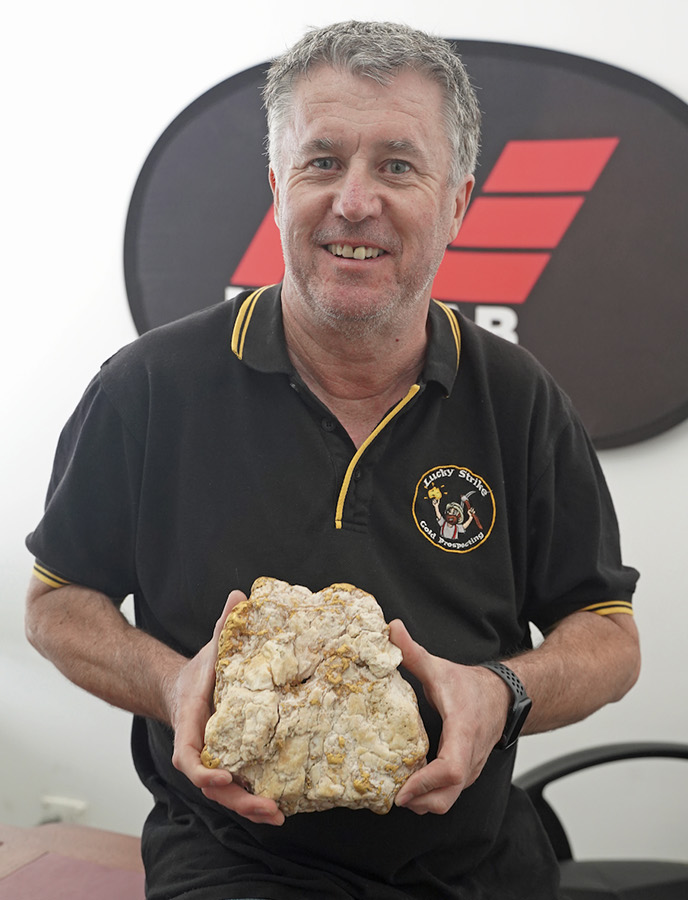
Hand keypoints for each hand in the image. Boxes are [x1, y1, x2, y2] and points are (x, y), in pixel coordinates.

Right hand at [169, 589, 284, 825]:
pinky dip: (253, 799)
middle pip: (210, 784)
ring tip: (278, 815)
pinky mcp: (227, 764)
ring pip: (224, 793)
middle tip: (267, 807)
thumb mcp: (211, 648)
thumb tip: (240, 594)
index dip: (203, 770)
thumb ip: (223, 625)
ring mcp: (212, 759)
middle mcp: (198, 747)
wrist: (184, 689)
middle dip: (236, 799)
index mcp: (190, 722)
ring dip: (248, 807)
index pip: (187, 754)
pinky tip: (280, 808)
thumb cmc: (200, 670)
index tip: (224, 777)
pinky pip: (237, 787)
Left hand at [389, 620, 509, 815]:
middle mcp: (470, 756)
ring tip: (396, 791)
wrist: (501, 697)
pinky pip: (450, 793)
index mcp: (463, 730)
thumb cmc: (469, 686)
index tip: (402, 790)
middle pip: (448, 796)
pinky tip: (411, 784)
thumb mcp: (438, 668)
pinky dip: (430, 795)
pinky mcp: (467, 773)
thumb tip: (392, 628)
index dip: (425, 783)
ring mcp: (470, 768)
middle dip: (419, 801)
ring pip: (449, 799)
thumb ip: (413, 651)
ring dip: (423, 801)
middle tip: (391, 796)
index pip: (450, 768)